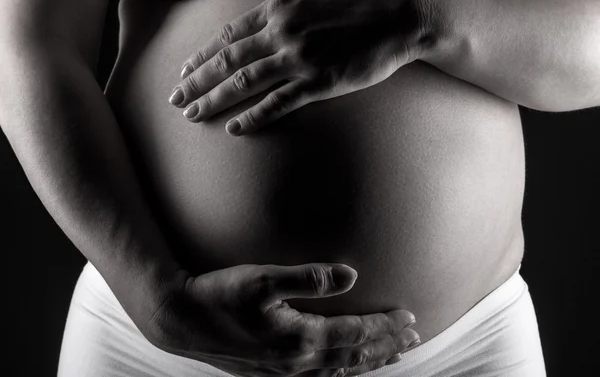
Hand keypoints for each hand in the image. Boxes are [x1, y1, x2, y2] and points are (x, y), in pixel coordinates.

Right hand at [143, 263, 419, 376]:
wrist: (180, 320)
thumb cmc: (220, 295)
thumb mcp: (262, 279)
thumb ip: (308, 278)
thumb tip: (351, 275)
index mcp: (299, 341)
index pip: (356, 336)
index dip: (385, 328)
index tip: (410, 318)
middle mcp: (297, 363)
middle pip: (354, 357)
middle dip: (386, 347)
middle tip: (413, 338)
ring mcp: (284, 372)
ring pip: (340, 371)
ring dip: (368, 362)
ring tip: (391, 355)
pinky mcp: (272, 372)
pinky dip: (343, 372)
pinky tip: (345, 368)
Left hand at [168, 0, 430, 135]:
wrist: (406, 9)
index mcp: (279, 7)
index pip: (229, 35)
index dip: (203, 55)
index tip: (185, 70)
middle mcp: (282, 32)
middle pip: (227, 61)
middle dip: (197, 81)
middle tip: (175, 99)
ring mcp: (300, 58)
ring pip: (244, 83)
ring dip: (214, 100)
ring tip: (192, 114)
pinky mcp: (321, 82)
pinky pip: (279, 103)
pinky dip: (255, 116)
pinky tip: (235, 128)